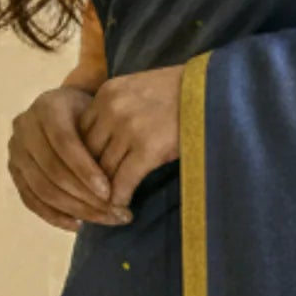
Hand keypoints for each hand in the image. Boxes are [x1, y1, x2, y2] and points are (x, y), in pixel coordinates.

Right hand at [8, 82, 131, 231]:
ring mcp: (16, 151)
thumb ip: (106, 139)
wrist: (68, 110)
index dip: (85, 170)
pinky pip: (31, 201)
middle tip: (114, 213)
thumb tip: (122, 182)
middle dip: (85, 197)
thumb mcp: (102, 116)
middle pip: (52, 171)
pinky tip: (79, 225)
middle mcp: (25, 127)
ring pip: (42, 189)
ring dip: (75, 210)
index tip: (109, 192)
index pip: (64, 143)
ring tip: (104, 220)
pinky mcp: (14, 171)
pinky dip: (55, 217)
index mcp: (47, 107)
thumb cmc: (92, 114)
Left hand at [79, 64, 186, 214]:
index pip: (81, 132)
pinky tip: (123, 206)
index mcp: (107, 92)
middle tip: (94, 196)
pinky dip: (120, 197)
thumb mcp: (139, 90)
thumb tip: (103, 142)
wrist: (214, 90)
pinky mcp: (148, 148)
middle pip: (88, 153)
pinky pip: (123, 180)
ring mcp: (129, 128)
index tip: (90, 174)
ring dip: (105, 191)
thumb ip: (117, 109)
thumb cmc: (181, 93)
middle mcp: (112, 108)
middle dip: (91, 177)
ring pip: (103, 170)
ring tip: (108, 205)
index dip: (83, 157)